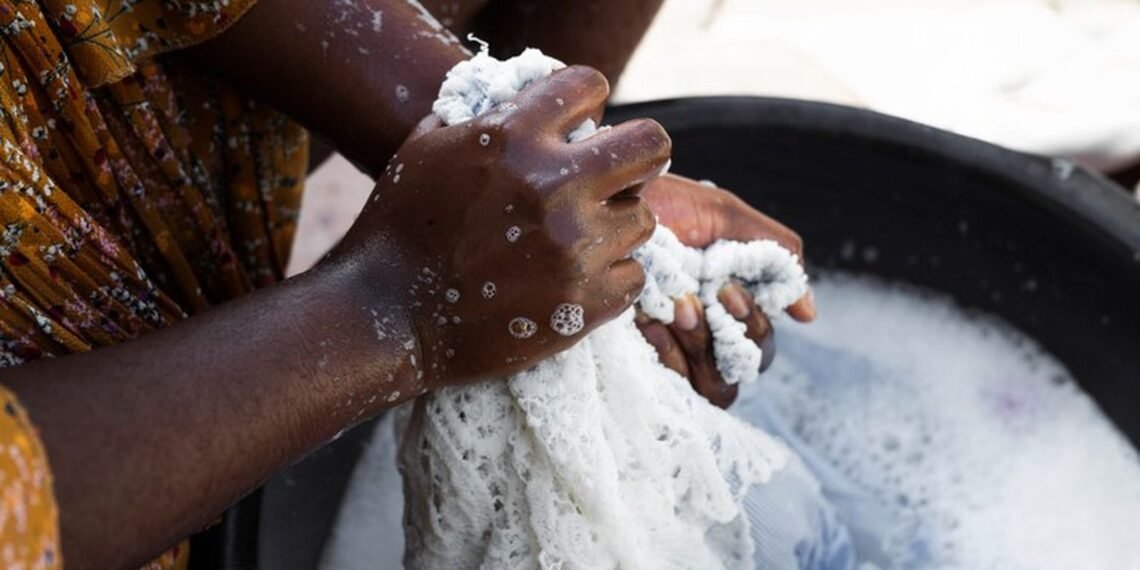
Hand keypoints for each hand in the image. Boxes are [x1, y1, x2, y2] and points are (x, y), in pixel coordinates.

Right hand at [329, 66, 669, 389]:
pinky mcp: (585, 303)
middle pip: (651, 146)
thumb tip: (524, 101)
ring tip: (581, 238)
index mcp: (513, 138)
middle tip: (618, 176)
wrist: (387, 317)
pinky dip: (611, 277)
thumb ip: (483, 118)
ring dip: (617, 225)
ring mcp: (575, 248)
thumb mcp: (426, 149)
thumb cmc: (398, 228)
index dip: (586, 103)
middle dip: (637, 157)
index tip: (580, 125)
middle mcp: (553, 186)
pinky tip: (576, 279)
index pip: (589, 87)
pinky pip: (634, 275)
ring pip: (644, 218)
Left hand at [637, 174, 814, 407]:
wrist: (602, 202)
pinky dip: (669, 356)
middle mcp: (703, 333)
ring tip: (676, 309)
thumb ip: (773, 255)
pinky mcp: (638, 361)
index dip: (755, 326)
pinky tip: (649, 323)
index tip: (729, 293)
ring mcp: (671, 350)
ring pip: (716, 387)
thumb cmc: (659, 203)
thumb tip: (807, 314)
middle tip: (699, 300)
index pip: (759, 344)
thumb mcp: (722, 216)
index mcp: (725, 303)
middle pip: (745, 369)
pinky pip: (675, 388)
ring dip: (701, 346)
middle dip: (730, 335)